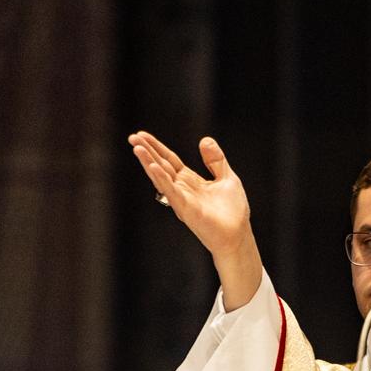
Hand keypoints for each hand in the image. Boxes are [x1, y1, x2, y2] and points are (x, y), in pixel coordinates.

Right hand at [128, 131, 262, 309]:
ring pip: (162, 177)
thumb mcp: (227, 177)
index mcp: (190, 181)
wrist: (238, 235)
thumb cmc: (233, 212)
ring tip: (137, 148)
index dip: (157, 147)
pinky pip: (172, 191)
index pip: (169, 160)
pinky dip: (162, 179)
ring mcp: (182, 199)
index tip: (142, 135)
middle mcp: (182, 189)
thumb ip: (215, 160)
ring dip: (149, 162)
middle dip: (147, 152)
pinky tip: (153, 167)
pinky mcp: (186, 209)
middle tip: (132, 138)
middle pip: (161, 166)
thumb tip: (204, 139)